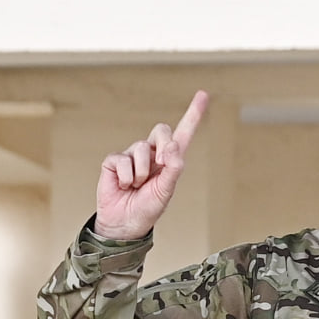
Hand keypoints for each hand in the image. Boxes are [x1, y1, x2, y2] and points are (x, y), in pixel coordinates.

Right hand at [93, 91, 207, 240]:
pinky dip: (126, 177)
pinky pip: (123, 160)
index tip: (203, 94)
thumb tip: (174, 145)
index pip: (183, 133)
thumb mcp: (166, 190)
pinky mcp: (114, 161)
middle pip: (161, 129)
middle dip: (163, 145)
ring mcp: (132, 156)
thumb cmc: (148, 208)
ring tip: (137, 186)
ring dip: (141, 172)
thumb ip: (173, 168)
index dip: (193, 114)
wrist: (124, 223)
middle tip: (159, 166)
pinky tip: (124, 186)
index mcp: (169, 160)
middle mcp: (152, 153)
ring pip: (141, 148)